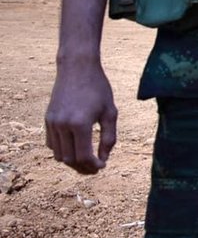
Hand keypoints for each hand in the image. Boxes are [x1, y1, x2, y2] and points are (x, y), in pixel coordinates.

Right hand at [45, 60, 117, 174]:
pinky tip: (74, 148)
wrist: (77, 68)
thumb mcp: (110, 111)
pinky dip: (62, 151)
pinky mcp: (47, 120)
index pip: (84, 156)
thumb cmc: (98, 88)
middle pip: (70, 159)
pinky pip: (52, 144)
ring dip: (71, 161)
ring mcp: (52, 123)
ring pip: (58, 154)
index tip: (102, 166)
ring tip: (86, 161)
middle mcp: (63, 125)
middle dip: (82, 168)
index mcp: (80, 124)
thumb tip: (104, 159)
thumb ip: (109, 137)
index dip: (93, 165)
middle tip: (94, 168)